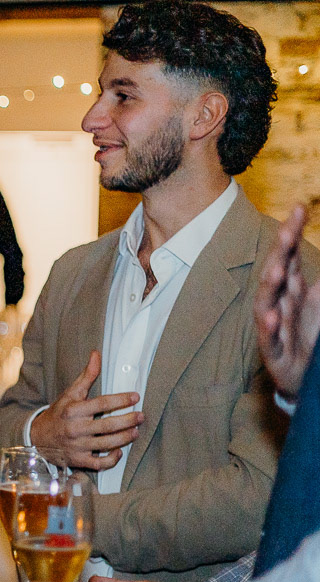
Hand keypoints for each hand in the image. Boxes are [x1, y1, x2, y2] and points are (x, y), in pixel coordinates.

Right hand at [29, 350, 142, 468]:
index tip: (135, 397)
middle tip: (141, 416)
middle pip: (108, 425)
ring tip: (136, 431)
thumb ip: (86, 376)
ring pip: (107, 444)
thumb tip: (96, 354)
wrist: (37, 437)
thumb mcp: (70, 394)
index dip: (121, 399)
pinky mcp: (78, 460)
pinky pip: (99, 463)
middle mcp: (75, 428)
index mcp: (74, 410)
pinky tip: (119, 451)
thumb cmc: (58, 413)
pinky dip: (111, 459)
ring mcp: (77, 446)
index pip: (102, 403)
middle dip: (128, 420)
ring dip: (125, 438)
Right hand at [255, 205, 319, 400]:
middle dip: (280, 253)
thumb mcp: (319, 302)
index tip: (299, 207)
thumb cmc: (306, 334)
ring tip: (278, 269)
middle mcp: (279, 302)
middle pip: (276, 273)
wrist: (301, 374)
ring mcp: (273, 325)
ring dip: (270, 285)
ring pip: (266, 302)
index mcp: (291, 289)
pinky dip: (268, 327)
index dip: (292, 233)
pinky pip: (269, 338)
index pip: (290, 255)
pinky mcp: (274, 350)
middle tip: (287, 232)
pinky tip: (270, 316)